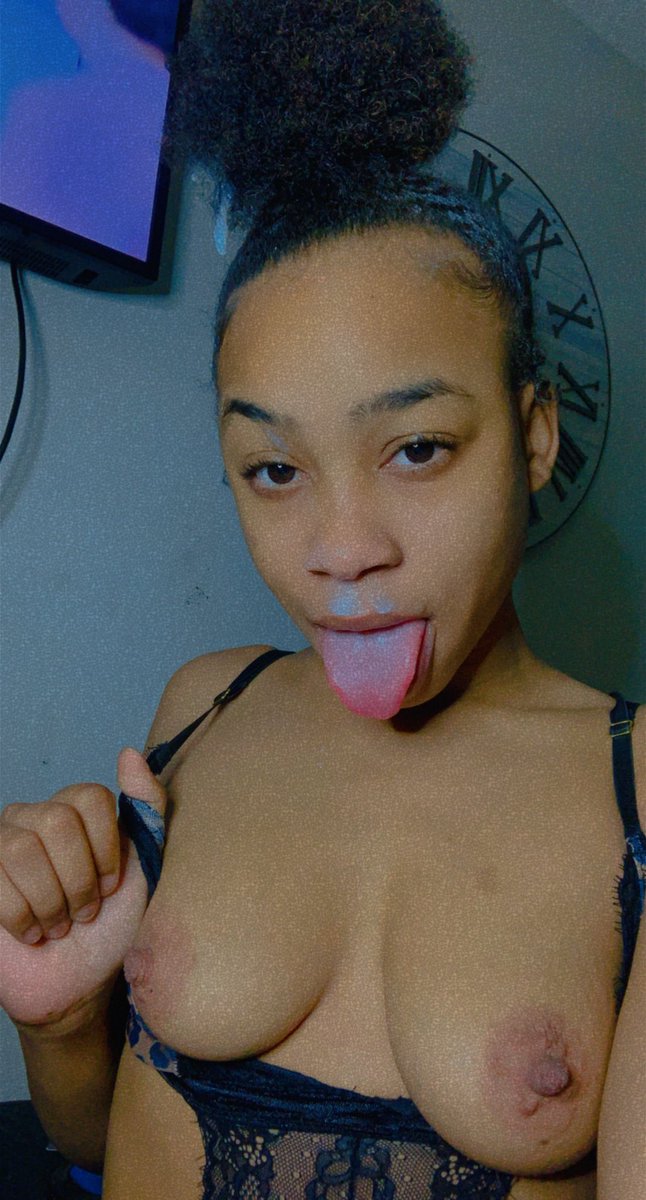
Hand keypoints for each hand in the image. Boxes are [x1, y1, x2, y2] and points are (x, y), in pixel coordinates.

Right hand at [0, 749, 166, 1027]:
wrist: (80, 984)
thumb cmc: (116, 926)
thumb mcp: (147, 866)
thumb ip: (148, 806)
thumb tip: (129, 753)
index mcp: (78, 810)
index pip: (89, 796)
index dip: (104, 847)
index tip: (113, 885)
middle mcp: (36, 816)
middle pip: (56, 821)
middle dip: (77, 879)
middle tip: (85, 913)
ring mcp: (2, 843)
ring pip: (21, 848)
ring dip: (49, 901)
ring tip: (59, 925)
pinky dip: (22, 917)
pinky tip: (33, 934)